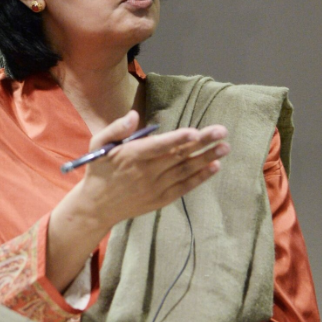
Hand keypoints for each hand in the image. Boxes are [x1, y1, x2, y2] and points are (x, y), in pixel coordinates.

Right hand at [48, 110, 228, 290]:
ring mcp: (155, 187)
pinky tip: (214, 167)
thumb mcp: (98, 144)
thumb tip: (133, 115)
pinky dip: (200, 178)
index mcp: (131, 156)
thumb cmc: (99, 169)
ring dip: (206, 158)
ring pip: (185, 170)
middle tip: (222, 131)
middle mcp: (146, 172)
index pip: (158, 146)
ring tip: (225, 147)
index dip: (177, 139)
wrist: (97, 206)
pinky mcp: (160, 199)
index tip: (195, 132)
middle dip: (202, 143)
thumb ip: (116, 128)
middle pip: (178, 155)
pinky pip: (184, 187)